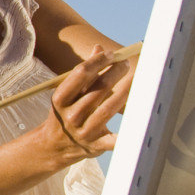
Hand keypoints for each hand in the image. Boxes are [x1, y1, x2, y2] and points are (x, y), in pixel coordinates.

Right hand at [45, 45, 132, 161]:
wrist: (54, 146)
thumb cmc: (65, 113)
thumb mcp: (67, 93)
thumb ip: (84, 73)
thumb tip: (100, 48)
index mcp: (61, 99)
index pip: (81, 73)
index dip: (98, 60)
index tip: (112, 54)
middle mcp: (71, 115)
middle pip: (98, 88)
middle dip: (115, 72)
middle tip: (126, 63)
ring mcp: (84, 131)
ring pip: (108, 108)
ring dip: (125, 92)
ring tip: (135, 80)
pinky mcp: (96, 145)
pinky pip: (115, 140)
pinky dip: (127, 136)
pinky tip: (141, 125)